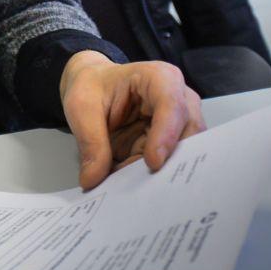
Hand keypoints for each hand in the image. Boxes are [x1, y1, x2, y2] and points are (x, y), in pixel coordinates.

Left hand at [60, 51, 205, 189]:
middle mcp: (180, 100)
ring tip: (138, 191)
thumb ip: (90, 141)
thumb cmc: (92, 87)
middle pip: (189, 133)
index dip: (166, 135)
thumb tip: (93, 180)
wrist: (94, 87)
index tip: (153, 163)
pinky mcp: (172, 143)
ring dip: (161, 173)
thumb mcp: (81, 108)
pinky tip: (138, 189)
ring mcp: (180, 123)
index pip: (172, 106)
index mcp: (160, 78)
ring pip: (183, 153)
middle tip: (149, 187)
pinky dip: (153, 177)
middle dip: (170, 160)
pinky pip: (169, 164)